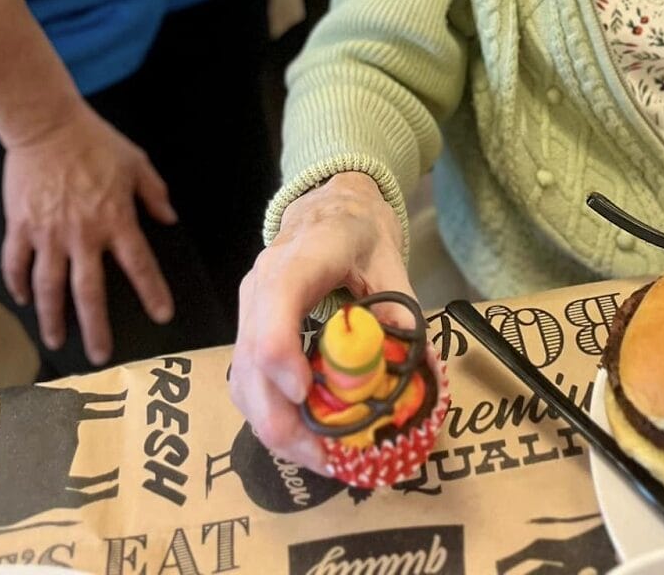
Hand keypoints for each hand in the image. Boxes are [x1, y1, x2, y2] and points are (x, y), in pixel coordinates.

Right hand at [0, 102, 176, 364]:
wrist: (46, 125)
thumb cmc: (95, 141)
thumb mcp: (136, 162)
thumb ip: (153, 193)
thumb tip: (170, 220)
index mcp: (115, 219)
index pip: (139, 265)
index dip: (153, 292)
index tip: (162, 316)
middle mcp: (82, 234)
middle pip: (89, 292)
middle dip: (96, 327)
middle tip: (101, 356)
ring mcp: (48, 233)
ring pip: (49, 287)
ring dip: (53, 318)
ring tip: (56, 341)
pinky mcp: (21, 226)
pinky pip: (16, 263)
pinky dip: (17, 285)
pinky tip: (22, 301)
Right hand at [229, 172, 413, 471]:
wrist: (325, 207)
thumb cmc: (358, 230)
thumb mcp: (390, 260)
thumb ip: (402, 312)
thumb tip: (419, 373)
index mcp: (298, 259)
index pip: (275, 307)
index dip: (283, 358)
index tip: (309, 397)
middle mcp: (259, 287)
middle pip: (251, 363)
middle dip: (284, 422)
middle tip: (330, 457)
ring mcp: (247, 311)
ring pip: (243, 384)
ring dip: (278, 431)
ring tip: (324, 457)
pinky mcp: (247, 332)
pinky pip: (248, 385)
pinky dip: (272, 418)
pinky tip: (308, 435)